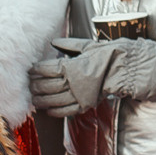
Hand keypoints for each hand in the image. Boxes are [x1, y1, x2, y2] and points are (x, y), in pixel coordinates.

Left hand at [27, 37, 155, 117]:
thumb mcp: (87, 46)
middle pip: (47, 86)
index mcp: (71, 66)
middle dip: (36, 86)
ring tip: (35, 100)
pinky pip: (67, 111)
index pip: (46, 69)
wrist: (125, 69)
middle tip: (30, 86)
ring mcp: (78, 95)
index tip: (31, 71)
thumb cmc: (107, 55)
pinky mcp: (85, 104)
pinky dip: (56, 112)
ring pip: (53, 100)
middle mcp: (72, 82)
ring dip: (42, 101)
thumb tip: (54, 42)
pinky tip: (49, 111)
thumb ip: (69, 44)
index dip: (36, 71)